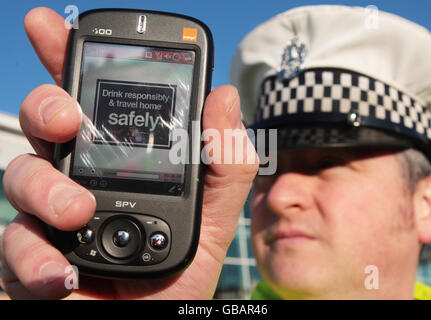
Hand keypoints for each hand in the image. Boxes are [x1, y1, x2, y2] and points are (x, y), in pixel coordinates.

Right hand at [0, 7, 257, 298]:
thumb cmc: (180, 277)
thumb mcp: (215, 218)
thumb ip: (225, 162)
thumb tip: (224, 98)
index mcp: (120, 162)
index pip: (92, 101)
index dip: (68, 59)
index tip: (50, 25)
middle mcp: (79, 179)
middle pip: (44, 124)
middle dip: (46, 108)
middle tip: (66, 120)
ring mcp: (48, 217)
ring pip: (19, 176)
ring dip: (45, 189)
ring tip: (79, 212)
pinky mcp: (29, 257)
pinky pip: (10, 244)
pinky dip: (34, 256)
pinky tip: (64, 272)